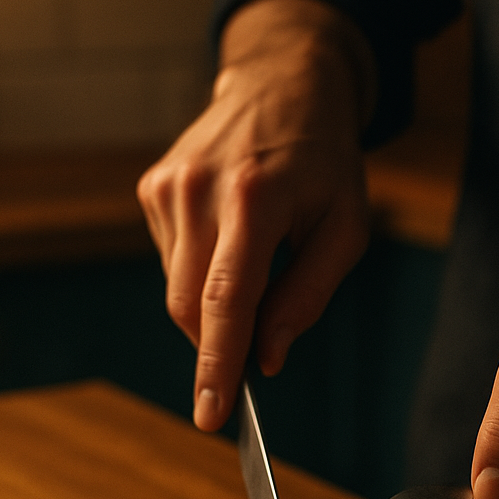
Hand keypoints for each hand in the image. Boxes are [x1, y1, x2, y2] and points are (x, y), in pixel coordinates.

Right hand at [136, 0, 374, 430]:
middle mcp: (199, 191)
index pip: (225, 301)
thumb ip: (307, 296)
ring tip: (254, 263)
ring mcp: (169, 187)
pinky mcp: (153, 188)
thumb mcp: (344, 228)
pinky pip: (171, 262)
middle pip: (190, 306)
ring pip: (177, 290)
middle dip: (217, 344)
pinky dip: (200, 275)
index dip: (216, 365)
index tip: (211, 415)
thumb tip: (267, 357)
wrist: (282, 83)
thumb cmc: (323, 160)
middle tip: (250, 353)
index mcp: (253, 199)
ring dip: (213, 306)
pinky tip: (229, 240)